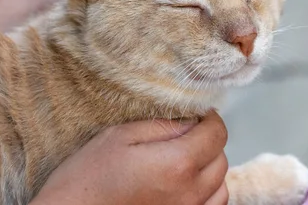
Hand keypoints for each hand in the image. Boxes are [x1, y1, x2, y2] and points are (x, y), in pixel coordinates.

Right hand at [29, 110, 228, 204]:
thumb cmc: (86, 179)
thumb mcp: (120, 136)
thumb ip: (163, 126)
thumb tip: (192, 121)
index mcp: (177, 164)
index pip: (217, 133)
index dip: (210, 118)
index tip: (199, 114)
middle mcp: (189, 193)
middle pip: (221, 159)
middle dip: (208, 142)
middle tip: (186, 136)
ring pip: (220, 186)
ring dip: (209, 170)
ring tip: (185, 162)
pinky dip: (205, 194)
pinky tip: (183, 186)